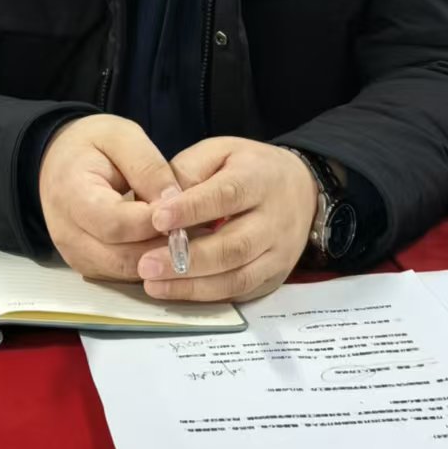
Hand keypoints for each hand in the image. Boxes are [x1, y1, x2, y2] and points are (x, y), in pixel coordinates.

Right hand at [37, 115, 183, 281]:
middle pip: (123, 257)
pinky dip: (150, 263)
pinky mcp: (88, 265)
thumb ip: (148, 167)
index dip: (154, 221)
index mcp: (71, 195)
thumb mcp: (122, 137)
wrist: (59, 161)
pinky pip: (124, 274)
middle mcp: (68, 233)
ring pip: (127, 271)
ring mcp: (76, 254)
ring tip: (187, 236)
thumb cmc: (89, 145)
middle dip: (163, 246)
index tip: (185, 210)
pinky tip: (168, 243)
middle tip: (196, 228)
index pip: (116, 223)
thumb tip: (175, 200)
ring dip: (160, 259)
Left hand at [137, 138, 317, 302]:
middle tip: (145, 264)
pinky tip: (176, 292)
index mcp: (258, 179)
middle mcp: (273, 219)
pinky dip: (207, 297)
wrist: (302, 189)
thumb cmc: (249, 169)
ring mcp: (277, 253)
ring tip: (154, 284)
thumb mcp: (220, 152)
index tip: (157, 219)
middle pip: (234, 246)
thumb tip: (157, 202)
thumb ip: (188, 170)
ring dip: (193, 285)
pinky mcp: (274, 276)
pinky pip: (241, 292)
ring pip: (237, 276)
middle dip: (187, 259)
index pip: (226, 195)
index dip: (192, 209)